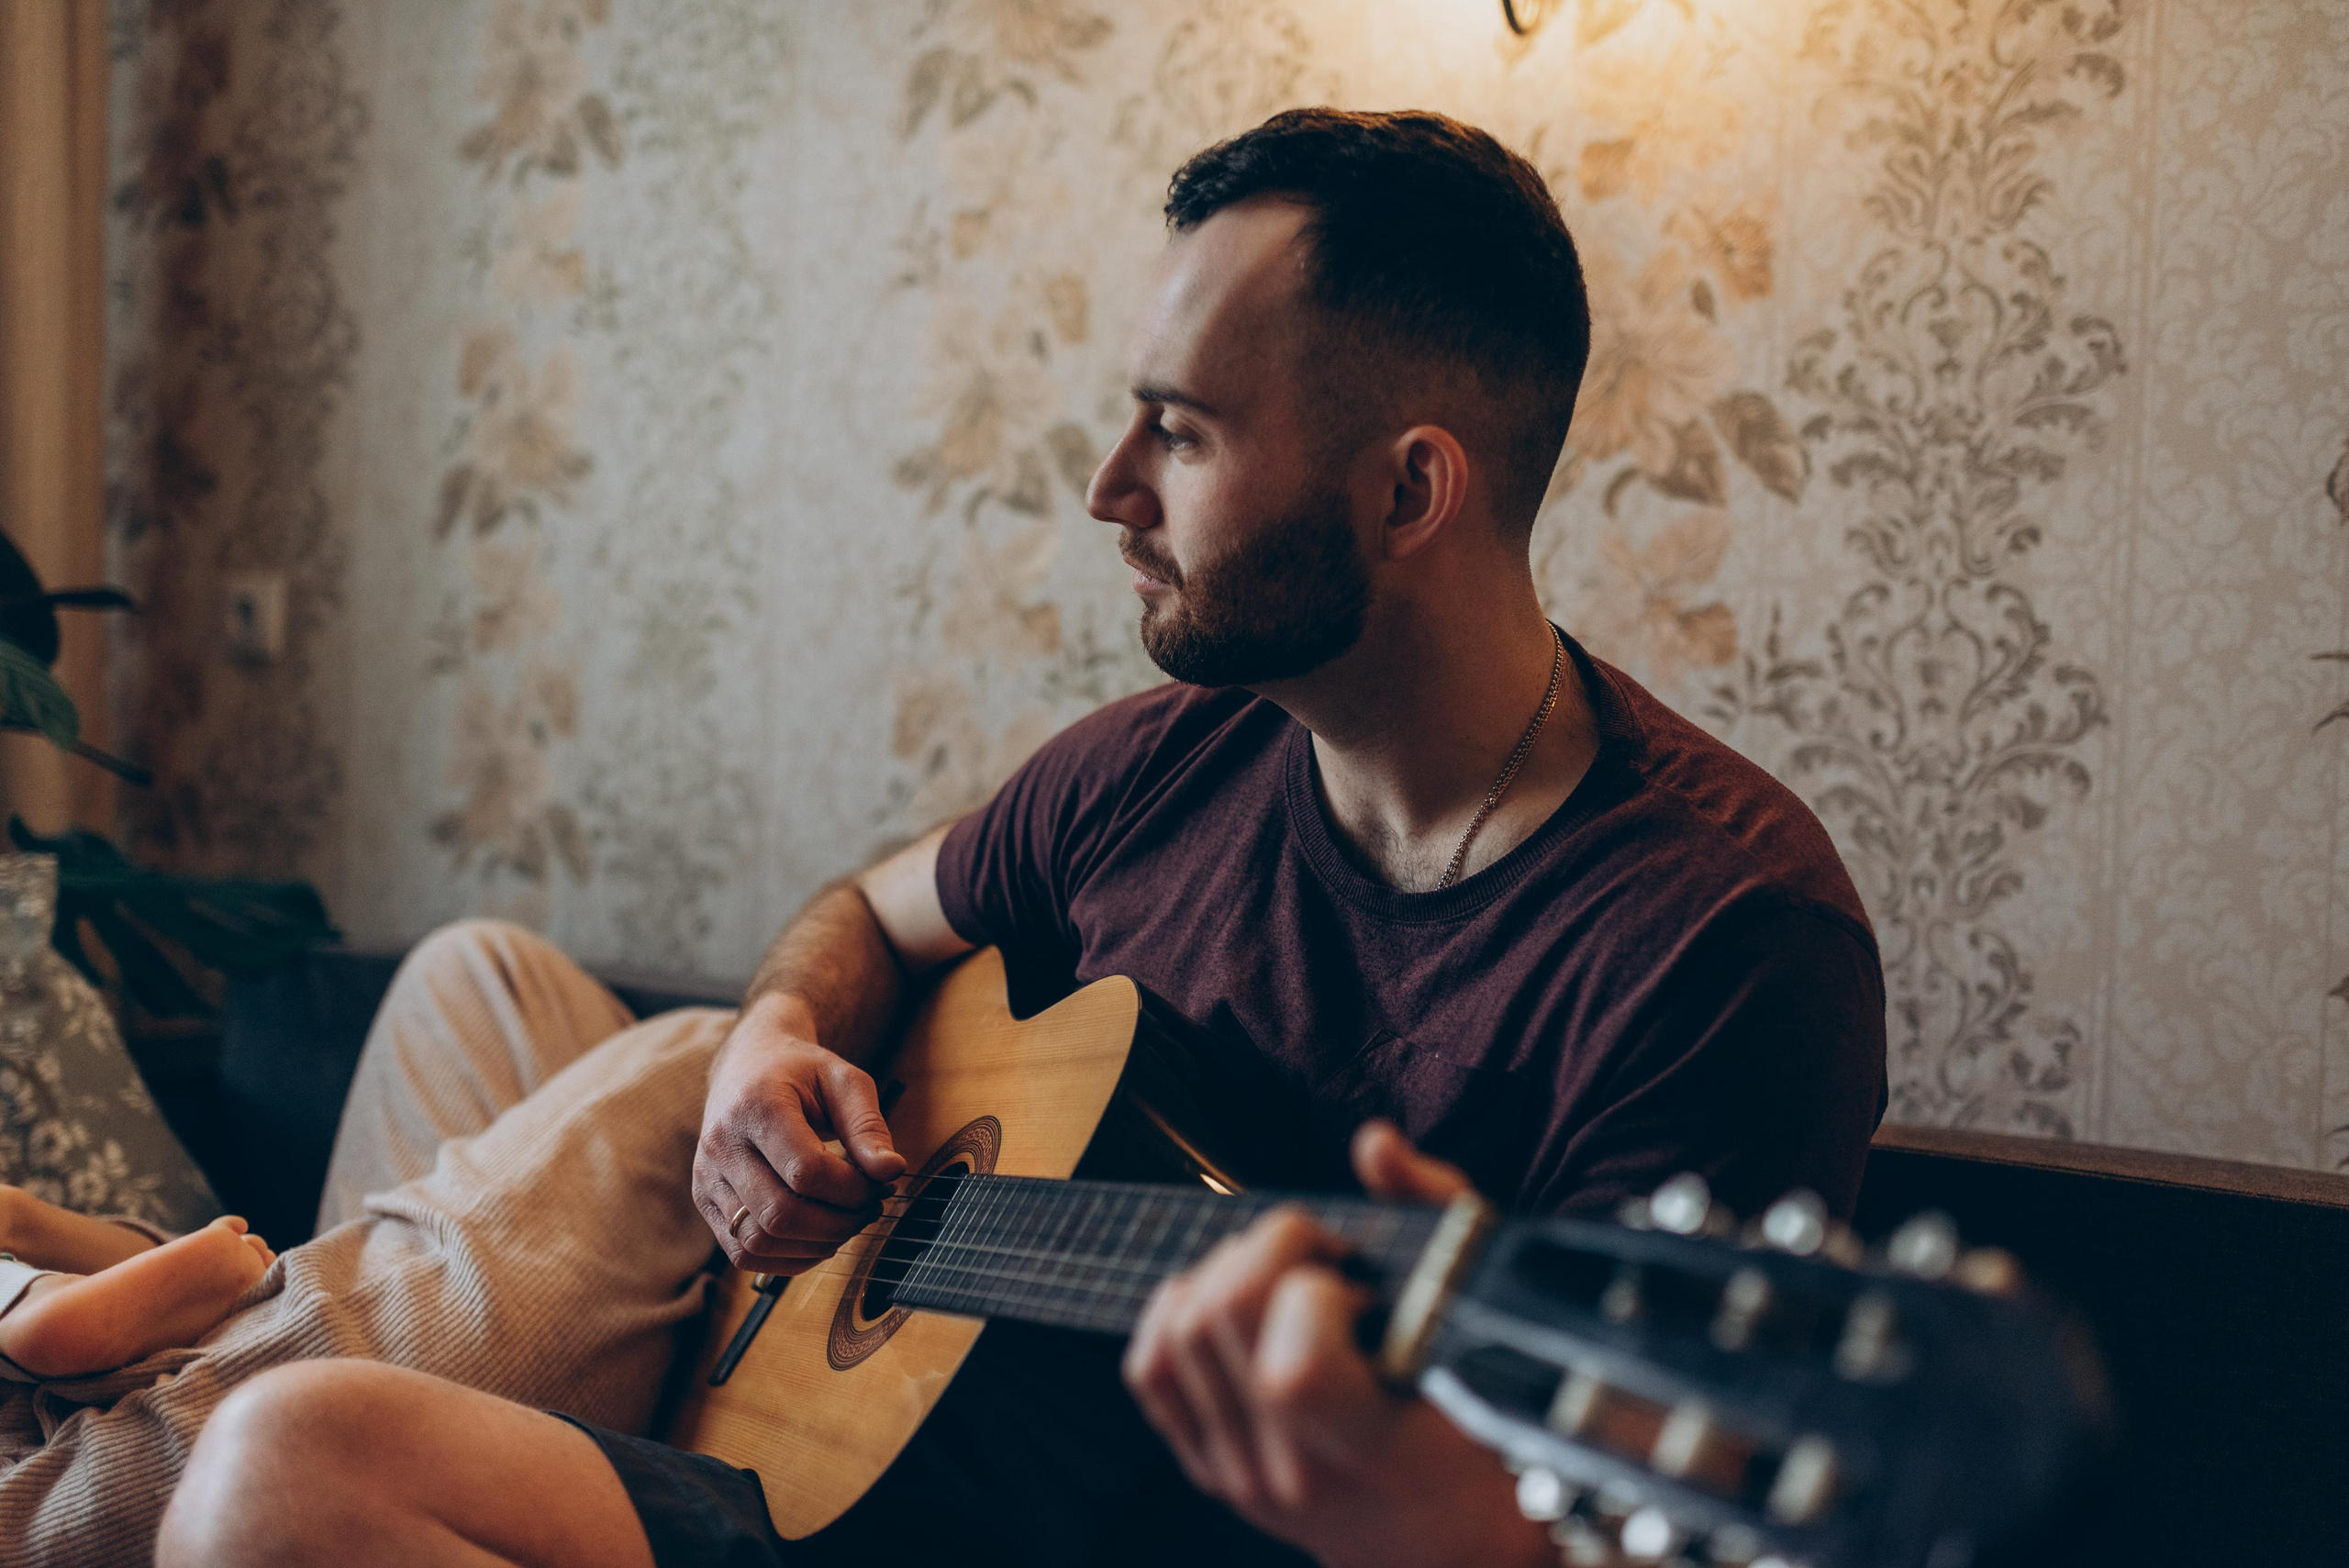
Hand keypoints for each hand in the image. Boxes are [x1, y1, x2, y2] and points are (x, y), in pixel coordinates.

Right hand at [692, 992, 906, 1274]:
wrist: (747, 1066)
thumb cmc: (801, 1073)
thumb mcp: (843, 1081)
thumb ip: (868, 1126)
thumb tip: (892, 1171)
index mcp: (755, 1106)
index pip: (804, 1171)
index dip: (852, 1190)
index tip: (881, 1183)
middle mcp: (721, 1144)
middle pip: (779, 1214)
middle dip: (837, 1224)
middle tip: (870, 1209)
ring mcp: (706, 1176)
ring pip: (757, 1242)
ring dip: (813, 1245)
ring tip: (846, 1223)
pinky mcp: (704, 1200)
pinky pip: (742, 1252)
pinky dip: (787, 1258)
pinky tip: (819, 1238)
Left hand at [1122, 1122, 1551, 1567]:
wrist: (1452, 1546)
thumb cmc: (1487, 1432)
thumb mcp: (1487, 1323)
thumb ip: (1437, 1217)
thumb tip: (1373, 1143)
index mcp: (1371, 1449)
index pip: (1291, 1366)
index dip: (1314, 1290)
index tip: (1360, 1281)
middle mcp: (1293, 1470)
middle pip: (1219, 1316)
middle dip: (1269, 1246)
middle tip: (1323, 1253)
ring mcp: (1240, 1474)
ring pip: (1179, 1327)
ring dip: (1228, 1269)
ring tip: (1289, 1276)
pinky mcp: (1207, 1467)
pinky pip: (1150, 1365)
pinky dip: (1177, 1309)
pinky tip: (1231, 1299)